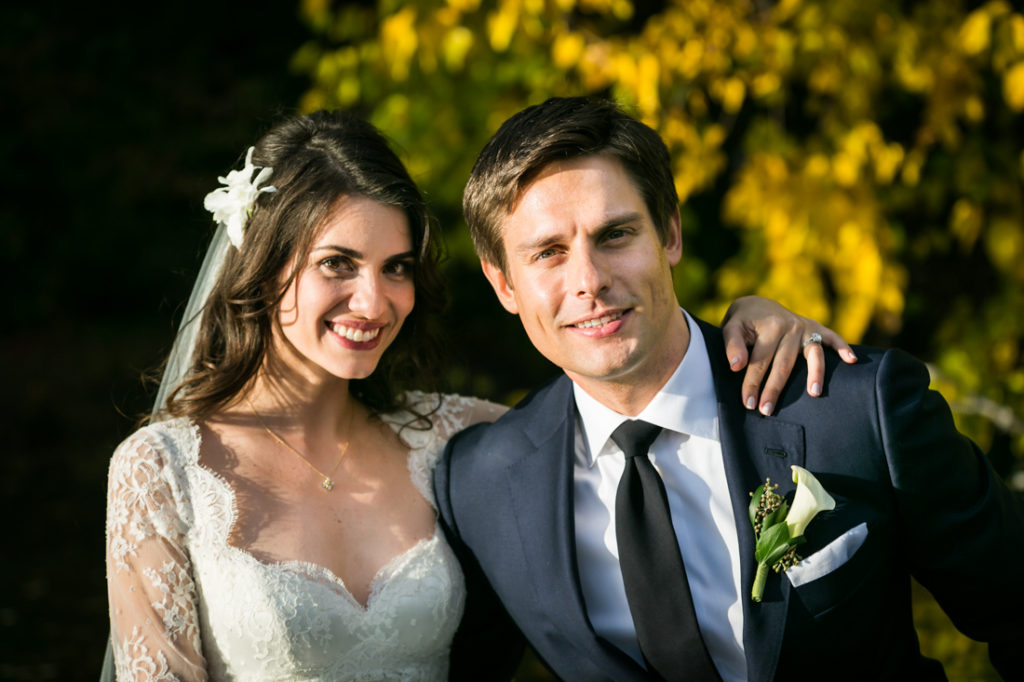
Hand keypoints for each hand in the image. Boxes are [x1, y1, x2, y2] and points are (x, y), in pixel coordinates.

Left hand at [721, 296, 856, 414]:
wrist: (757, 304)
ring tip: (814, 394)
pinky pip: (832, 337)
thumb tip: (736, 367)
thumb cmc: (742, 321)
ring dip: (815, 374)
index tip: (748, 403)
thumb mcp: (731, 327)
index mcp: (769, 326)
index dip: (752, 383)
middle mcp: (790, 325)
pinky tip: (852, 361)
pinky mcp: (815, 328)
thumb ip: (732, 345)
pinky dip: (843, 347)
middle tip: (767, 410)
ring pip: (812, 354)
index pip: (760, 361)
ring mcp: (805, 327)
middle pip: (784, 363)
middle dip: (774, 389)